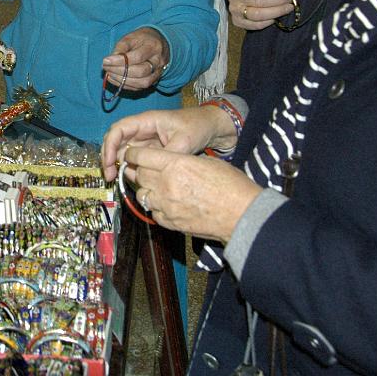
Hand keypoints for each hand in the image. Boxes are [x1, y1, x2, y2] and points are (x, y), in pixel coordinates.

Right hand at [101, 107, 237, 181]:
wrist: (211, 127)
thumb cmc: (197, 127)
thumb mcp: (183, 142)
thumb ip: (166, 156)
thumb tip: (149, 170)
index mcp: (146, 121)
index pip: (118, 129)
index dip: (110, 146)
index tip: (109, 163)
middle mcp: (141, 129)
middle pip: (116, 140)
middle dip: (109, 157)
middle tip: (109, 176)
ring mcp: (144, 140)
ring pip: (123, 151)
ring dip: (117, 165)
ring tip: (117, 180)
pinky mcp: (150, 150)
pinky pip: (134, 158)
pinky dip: (129, 168)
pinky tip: (131, 179)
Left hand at [102, 27, 169, 90]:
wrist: (158, 43)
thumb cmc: (142, 39)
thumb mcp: (131, 37)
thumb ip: (121, 47)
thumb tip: (110, 61)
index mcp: (153, 46)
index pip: (137, 57)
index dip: (120, 61)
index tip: (105, 61)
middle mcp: (159, 61)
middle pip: (141, 72)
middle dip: (120, 71)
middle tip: (106, 67)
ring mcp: (158, 73)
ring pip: (142, 83)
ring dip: (122, 81)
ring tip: (109, 74)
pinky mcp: (154, 81)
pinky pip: (140, 87)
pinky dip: (125, 85)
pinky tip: (114, 79)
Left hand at [123, 145, 261, 242]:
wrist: (243, 214)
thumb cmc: (232, 186)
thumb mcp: (206, 162)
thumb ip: (182, 161)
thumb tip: (169, 161)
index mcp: (176, 164)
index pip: (141, 156)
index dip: (134, 154)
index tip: (133, 154)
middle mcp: (166, 184)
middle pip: (139, 174)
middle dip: (139, 170)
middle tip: (144, 169)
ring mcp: (167, 205)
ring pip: (141, 194)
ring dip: (146, 189)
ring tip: (157, 188)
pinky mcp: (170, 222)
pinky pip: (153, 212)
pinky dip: (156, 207)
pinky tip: (166, 204)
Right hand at [228, 0, 293, 29]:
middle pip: (257, 1)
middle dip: (277, 1)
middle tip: (289, 0)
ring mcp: (234, 10)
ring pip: (256, 15)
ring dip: (275, 12)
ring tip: (287, 9)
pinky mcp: (237, 21)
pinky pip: (254, 25)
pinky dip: (267, 22)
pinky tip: (276, 18)